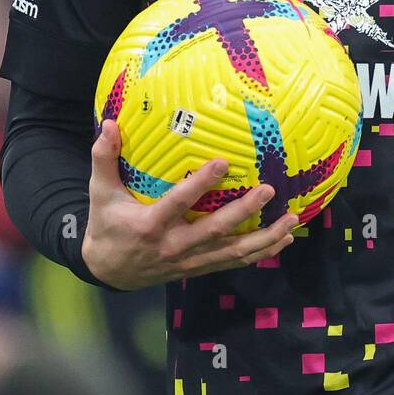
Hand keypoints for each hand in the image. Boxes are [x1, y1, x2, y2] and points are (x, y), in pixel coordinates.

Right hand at [81, 119, 298, 289]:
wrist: (108, 271)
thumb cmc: (107, 225)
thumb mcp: (100, 192)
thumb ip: (104, 158)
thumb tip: (109, 123)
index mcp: (151, 225)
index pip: (179, 202)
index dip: (201, 184)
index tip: (224, 163)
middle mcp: (174, 246)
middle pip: (215, 230)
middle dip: (245, 212)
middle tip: (269, 190)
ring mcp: (190, 261)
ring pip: (232, 252)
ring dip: (265, 238)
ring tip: (292, 220)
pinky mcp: (199, 268)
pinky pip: (234, 262)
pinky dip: (262, 253)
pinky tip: (284, 239)